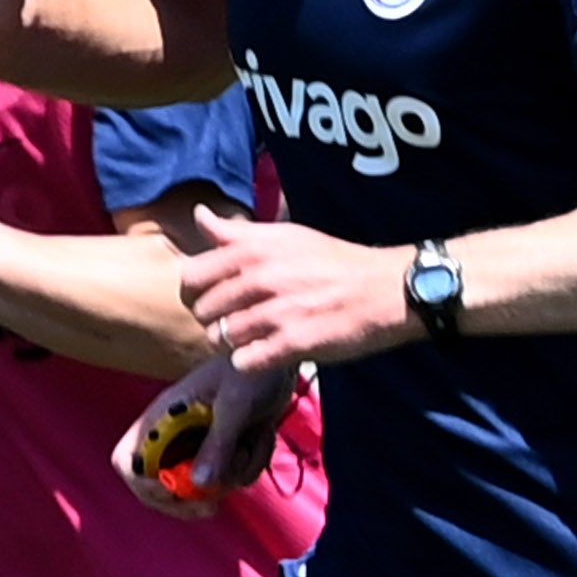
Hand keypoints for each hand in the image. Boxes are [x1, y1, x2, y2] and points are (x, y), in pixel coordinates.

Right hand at [118, 351, 302, 516]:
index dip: (143, 484)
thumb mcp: (235, 404)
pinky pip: (231, 477)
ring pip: (205, 486)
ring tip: (253, 442)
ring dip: (234, 474)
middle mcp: (175, 435)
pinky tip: (262, 437)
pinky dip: (251, 464)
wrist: (279, 362)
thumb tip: (200, 484)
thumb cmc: (250, 371)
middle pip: (161, 487)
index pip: (127, 462)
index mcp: (163, 417)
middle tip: (215, 504)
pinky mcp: (224, 450)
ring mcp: (199, 444)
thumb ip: (218, 443)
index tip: (174, 492)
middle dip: (190, 499)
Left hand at [180, 218, 412, 375]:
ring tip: (258, 337)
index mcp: (253, 249)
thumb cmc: (334, 262)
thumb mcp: (286, 235)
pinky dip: (251, 361)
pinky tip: (269, 352)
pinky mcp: (292, 343)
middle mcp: (260, 277)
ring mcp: (275, 311)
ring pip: (221, 339)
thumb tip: (200, 215)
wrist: (386, 290)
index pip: (191, 277)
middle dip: (217, 320)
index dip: (198, 292)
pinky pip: (244, 361)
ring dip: (235, 343)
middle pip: (203, 311)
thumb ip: (237, 232)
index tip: (217, 298)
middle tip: (242, 321)